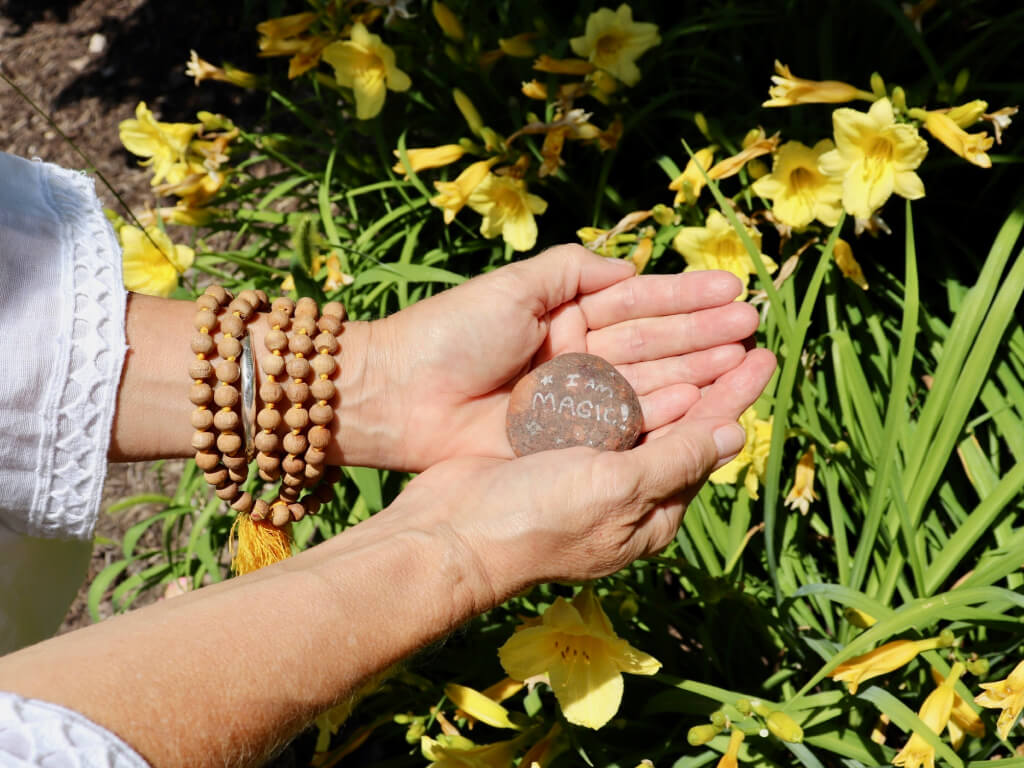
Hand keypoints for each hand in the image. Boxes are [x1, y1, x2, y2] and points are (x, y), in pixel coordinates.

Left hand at [362, 244, 760, 470]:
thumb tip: (629, 266)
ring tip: (743, 360)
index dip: (684, 297)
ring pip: (647, 381)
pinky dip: (662, 411)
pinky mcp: (566, 438)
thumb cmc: (451, 333)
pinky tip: (702, 399)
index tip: (731, 290)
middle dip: (702, 334)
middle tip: (753, 326)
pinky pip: (623, 422)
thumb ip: (573, 270)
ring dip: (695, 370)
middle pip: (651, 342)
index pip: (637, 301)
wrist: (398, 396)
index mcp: (565, 314)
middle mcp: (576, 355)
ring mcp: (574, 399)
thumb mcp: (514, 287)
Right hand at [384, 347, 775, 604]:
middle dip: (710, 373)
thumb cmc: (539, 519)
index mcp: (652, 510)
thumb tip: (733, 432)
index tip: (764, 354)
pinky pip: (596, 403)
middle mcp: (625, 486)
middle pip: (679, 420)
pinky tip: (625, 341)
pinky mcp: (552, 445)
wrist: (452, 532)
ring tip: (694, 324)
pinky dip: (616, 371)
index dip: (736, 397)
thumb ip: (675, 459)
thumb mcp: (618, 491)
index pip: (705, 444)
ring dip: (667, 363)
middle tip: (739, 327)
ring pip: (639, 405)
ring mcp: (588, 466)